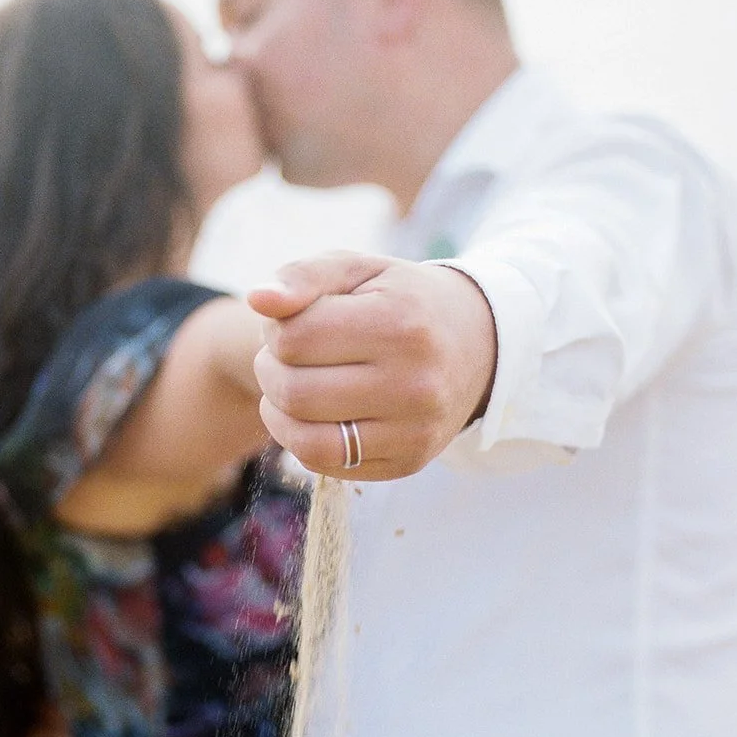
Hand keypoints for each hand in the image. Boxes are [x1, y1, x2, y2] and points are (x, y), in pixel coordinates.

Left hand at [248, 252, 496, 480]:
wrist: (478, 344)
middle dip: (269, 371)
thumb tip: (258, 300)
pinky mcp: (409, 461)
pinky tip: (313, 414)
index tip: (291, 323)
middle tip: (283, 357)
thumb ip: (303, 276)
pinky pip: (327, 465)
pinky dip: (303, 440)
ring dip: (278, 411)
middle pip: (294, 392)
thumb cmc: (402, 300)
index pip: (293, 339)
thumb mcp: (358, 270)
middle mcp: (414, 382)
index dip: (275, 330)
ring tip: (288, 386)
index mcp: (400, 322)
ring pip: (305, 439)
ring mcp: (415, 429)